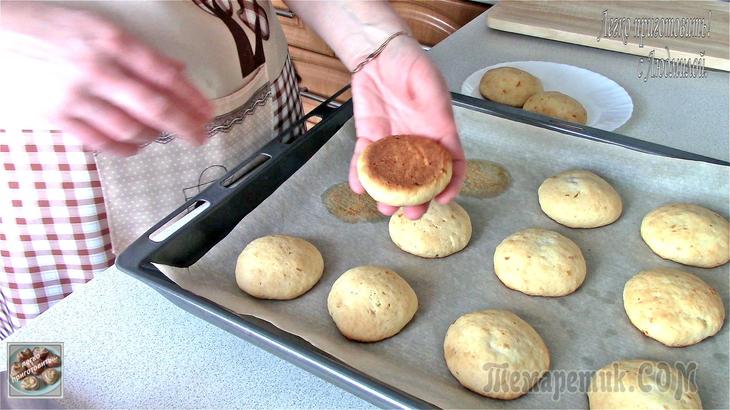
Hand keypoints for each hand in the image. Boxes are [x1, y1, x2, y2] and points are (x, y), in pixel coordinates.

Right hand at [1, 3, 211, 154]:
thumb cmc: (46, 28)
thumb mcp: (95, 27)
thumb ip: (137, 52)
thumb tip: (176, 71)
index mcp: (111, 41)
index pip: (163, 75)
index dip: (191, 98)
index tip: (206, 111)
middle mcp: (97, 69)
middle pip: (153, 106)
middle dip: (184, 125)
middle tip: (199, 136)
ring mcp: (75, 95)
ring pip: (130, 129)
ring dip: (153, 137)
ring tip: (161, 136)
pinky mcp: (56, 117)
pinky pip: (100, 142)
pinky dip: (123, 148)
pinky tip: (133, 145)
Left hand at [349, 35, 464, 218]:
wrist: (380, 53)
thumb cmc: (412, 64)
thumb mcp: (432, 86)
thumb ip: (438, 113)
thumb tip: (446, 138)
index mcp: (438, 132)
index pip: (451, 164)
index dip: (451, 184)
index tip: (444, 199)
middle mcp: (416, 142)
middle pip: (419, 178)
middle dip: (416, 199)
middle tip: (411, 214)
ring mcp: (392, 142)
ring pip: (391, 176)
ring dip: (388, 194)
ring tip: (384, 207)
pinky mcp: (368, 137)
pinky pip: (363, 160)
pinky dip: (359, 175)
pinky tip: (358, 188)